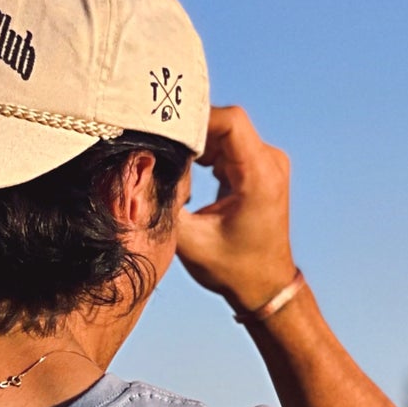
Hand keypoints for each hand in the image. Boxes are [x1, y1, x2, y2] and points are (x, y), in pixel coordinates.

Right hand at [173, 105, 297, 313]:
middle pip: (224, 124)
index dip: (193, 120)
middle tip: (158, 148)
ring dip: (194, 146)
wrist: (265, 286)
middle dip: (188, 134)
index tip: (164, 131)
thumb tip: (138, 173)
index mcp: (259, 175)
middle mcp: (269, 162)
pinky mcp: (256, 169)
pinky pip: (226, 147)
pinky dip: (202, 155)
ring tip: (170, 165)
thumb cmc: (233, 269)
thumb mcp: (189, 241)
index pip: (230, 121)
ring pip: (223, 133)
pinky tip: (185, 173)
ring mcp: (265, 163)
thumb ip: (164, 203)